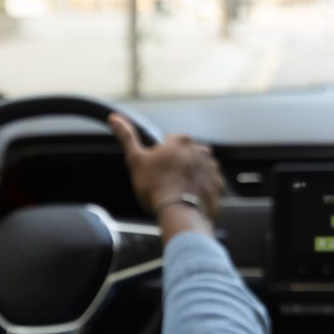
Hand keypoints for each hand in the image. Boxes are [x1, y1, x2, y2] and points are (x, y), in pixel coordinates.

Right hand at [108, 113, 224, 241]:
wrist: (179, 214)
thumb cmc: (156, 187)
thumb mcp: (136, 161)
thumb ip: (127, 137)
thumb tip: (115, 118)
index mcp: (181, 141)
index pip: (171, 140)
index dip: (162, 154)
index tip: (157, 167)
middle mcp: (200, 150)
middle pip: (187, 154)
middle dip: (179, 164)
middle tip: (167, 181)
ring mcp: (212, 168)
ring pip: (199, 168)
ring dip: (191, 176)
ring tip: (178, 192)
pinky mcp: (219, 186)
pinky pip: (210, 184)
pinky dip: (202, 189)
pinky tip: (190, 198)